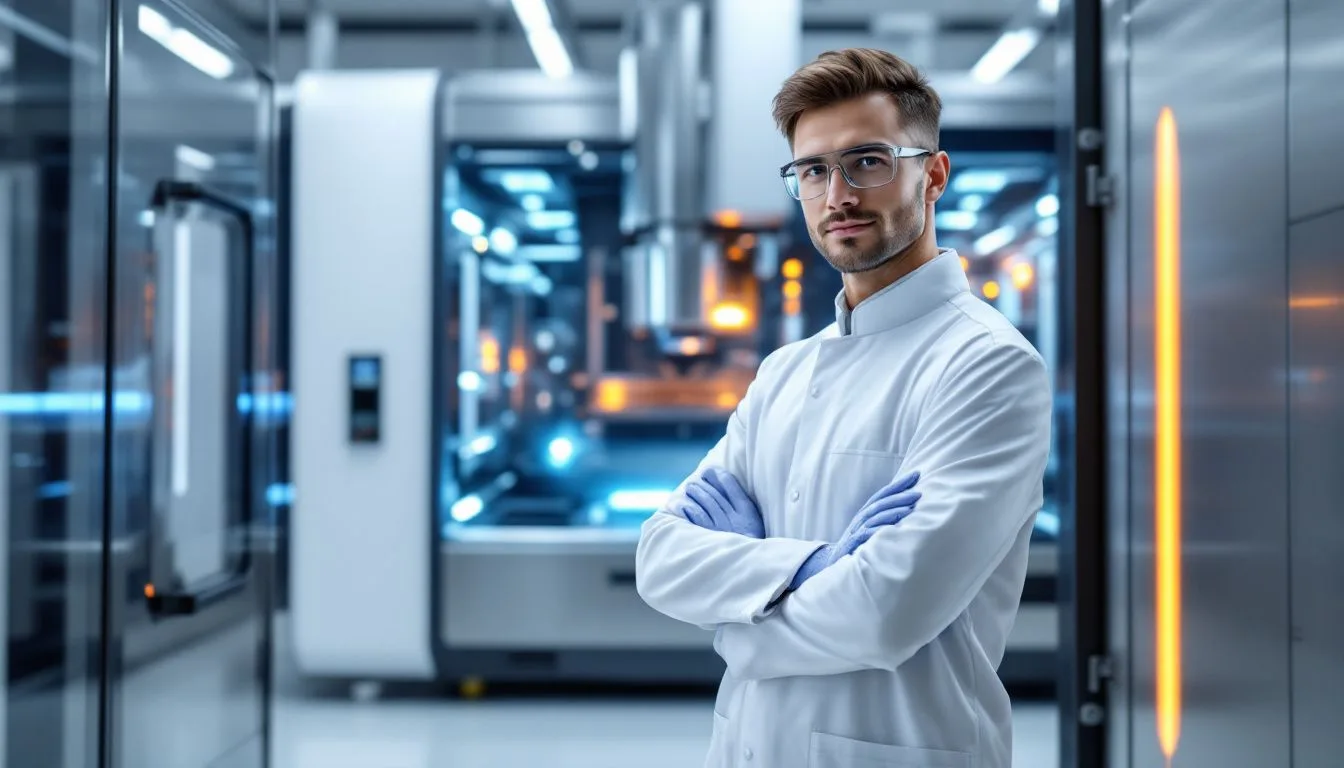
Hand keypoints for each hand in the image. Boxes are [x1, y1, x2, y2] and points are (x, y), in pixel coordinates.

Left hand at [677, 467, 764, 538]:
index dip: (720, 477)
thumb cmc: (751, 545)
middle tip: (696, 480)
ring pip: (706, 505)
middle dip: (705, 485)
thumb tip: (728, 488)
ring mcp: (721, 528)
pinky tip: (683, 505)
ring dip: (696, 494)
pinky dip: (690, 511)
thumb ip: (744, 508)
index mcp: (748, 513)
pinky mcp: (710, 539)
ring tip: (690, 489)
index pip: (732, 488)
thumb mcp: (755, 524)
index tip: (710, 471)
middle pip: (717, 495)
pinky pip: (698, 521)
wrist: (751, 570)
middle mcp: (734, 518)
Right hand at [788, 470, 921, 590]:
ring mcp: (856, 530)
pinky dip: (878, 531)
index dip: (899, 483)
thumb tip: (910, 505)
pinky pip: (866, 535)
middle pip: (881, 503)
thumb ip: (885, 516)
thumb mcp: (870, 527)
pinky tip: (891, 529)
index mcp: (866, 512)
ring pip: (875, 518)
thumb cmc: (858, 542)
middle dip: (900, 497)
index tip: (916, 474)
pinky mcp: (853, 544)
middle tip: (918, 493)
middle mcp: (861, 518)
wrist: (834, 560)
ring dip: (893, 512)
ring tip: (910, 509)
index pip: (884, 494)